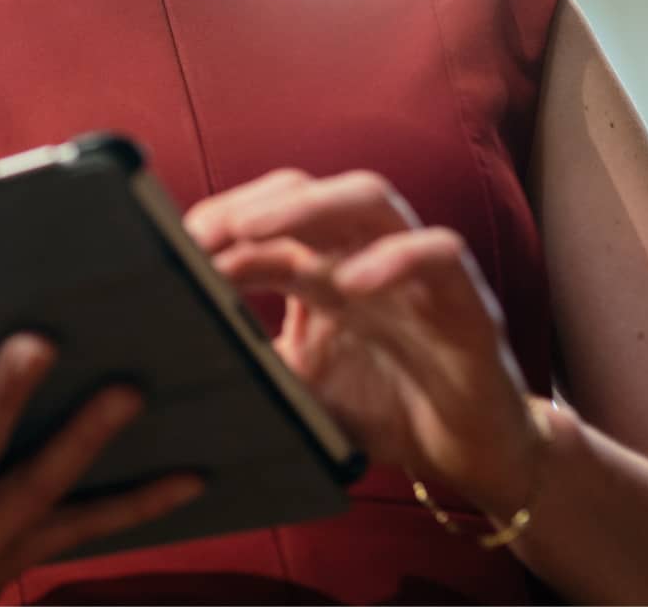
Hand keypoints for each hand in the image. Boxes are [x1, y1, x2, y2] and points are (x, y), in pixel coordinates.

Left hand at [183, 168, 545, 517]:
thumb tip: (183, 347)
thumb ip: (253, 359)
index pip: (268, 216)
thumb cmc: (385, 407)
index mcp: (323, 265)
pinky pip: (438, 252)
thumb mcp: (301, 384)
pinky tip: (352, 283)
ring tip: (253, 231)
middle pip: (309, 190)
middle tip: (203, 231)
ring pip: (370, 197)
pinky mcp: (465, 299)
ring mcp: (416, 268)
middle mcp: (365, 252)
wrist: (474, 457)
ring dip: (308, 206)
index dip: (221, 223)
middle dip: (252, 202)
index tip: (174, 243)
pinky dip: (395, 258)